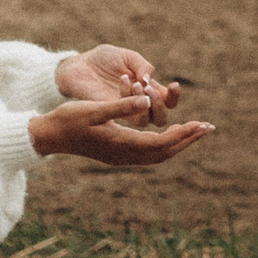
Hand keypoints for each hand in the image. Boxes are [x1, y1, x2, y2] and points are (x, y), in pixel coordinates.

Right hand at [30, 97, 212, 166]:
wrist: (48, 136)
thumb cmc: (68, 119)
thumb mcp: (94, 108)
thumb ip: (121, 105)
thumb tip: (146, 100)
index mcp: (121, 144)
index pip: (161, 142)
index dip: (184, 134)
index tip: (201, 124)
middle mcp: (124, 155)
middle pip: (164, 152)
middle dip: (187, 139)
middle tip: (209, 127)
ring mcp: (120, 157)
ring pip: (157, 155)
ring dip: (177, 143)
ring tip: (194, 131)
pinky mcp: (116, 154)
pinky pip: (148, 154)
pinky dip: (164, 145)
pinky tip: (169, 136)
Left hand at [56, 45, 181, 124]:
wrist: (80, 64)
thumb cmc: (105, 59)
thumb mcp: (129, 56)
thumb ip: (143, 66)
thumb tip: (150, 80)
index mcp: (148, 89)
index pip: (168, 102)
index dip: (174, 97)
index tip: (173, 85)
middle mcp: (139, 103)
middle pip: (160, 118)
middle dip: (159, 104)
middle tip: (148, 87)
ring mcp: (124, 110)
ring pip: (144, 121)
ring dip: (143, 101)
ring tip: (135, 83)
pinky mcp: (110, 112)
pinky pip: (125, 114)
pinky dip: (128, 96)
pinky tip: (122, 80)